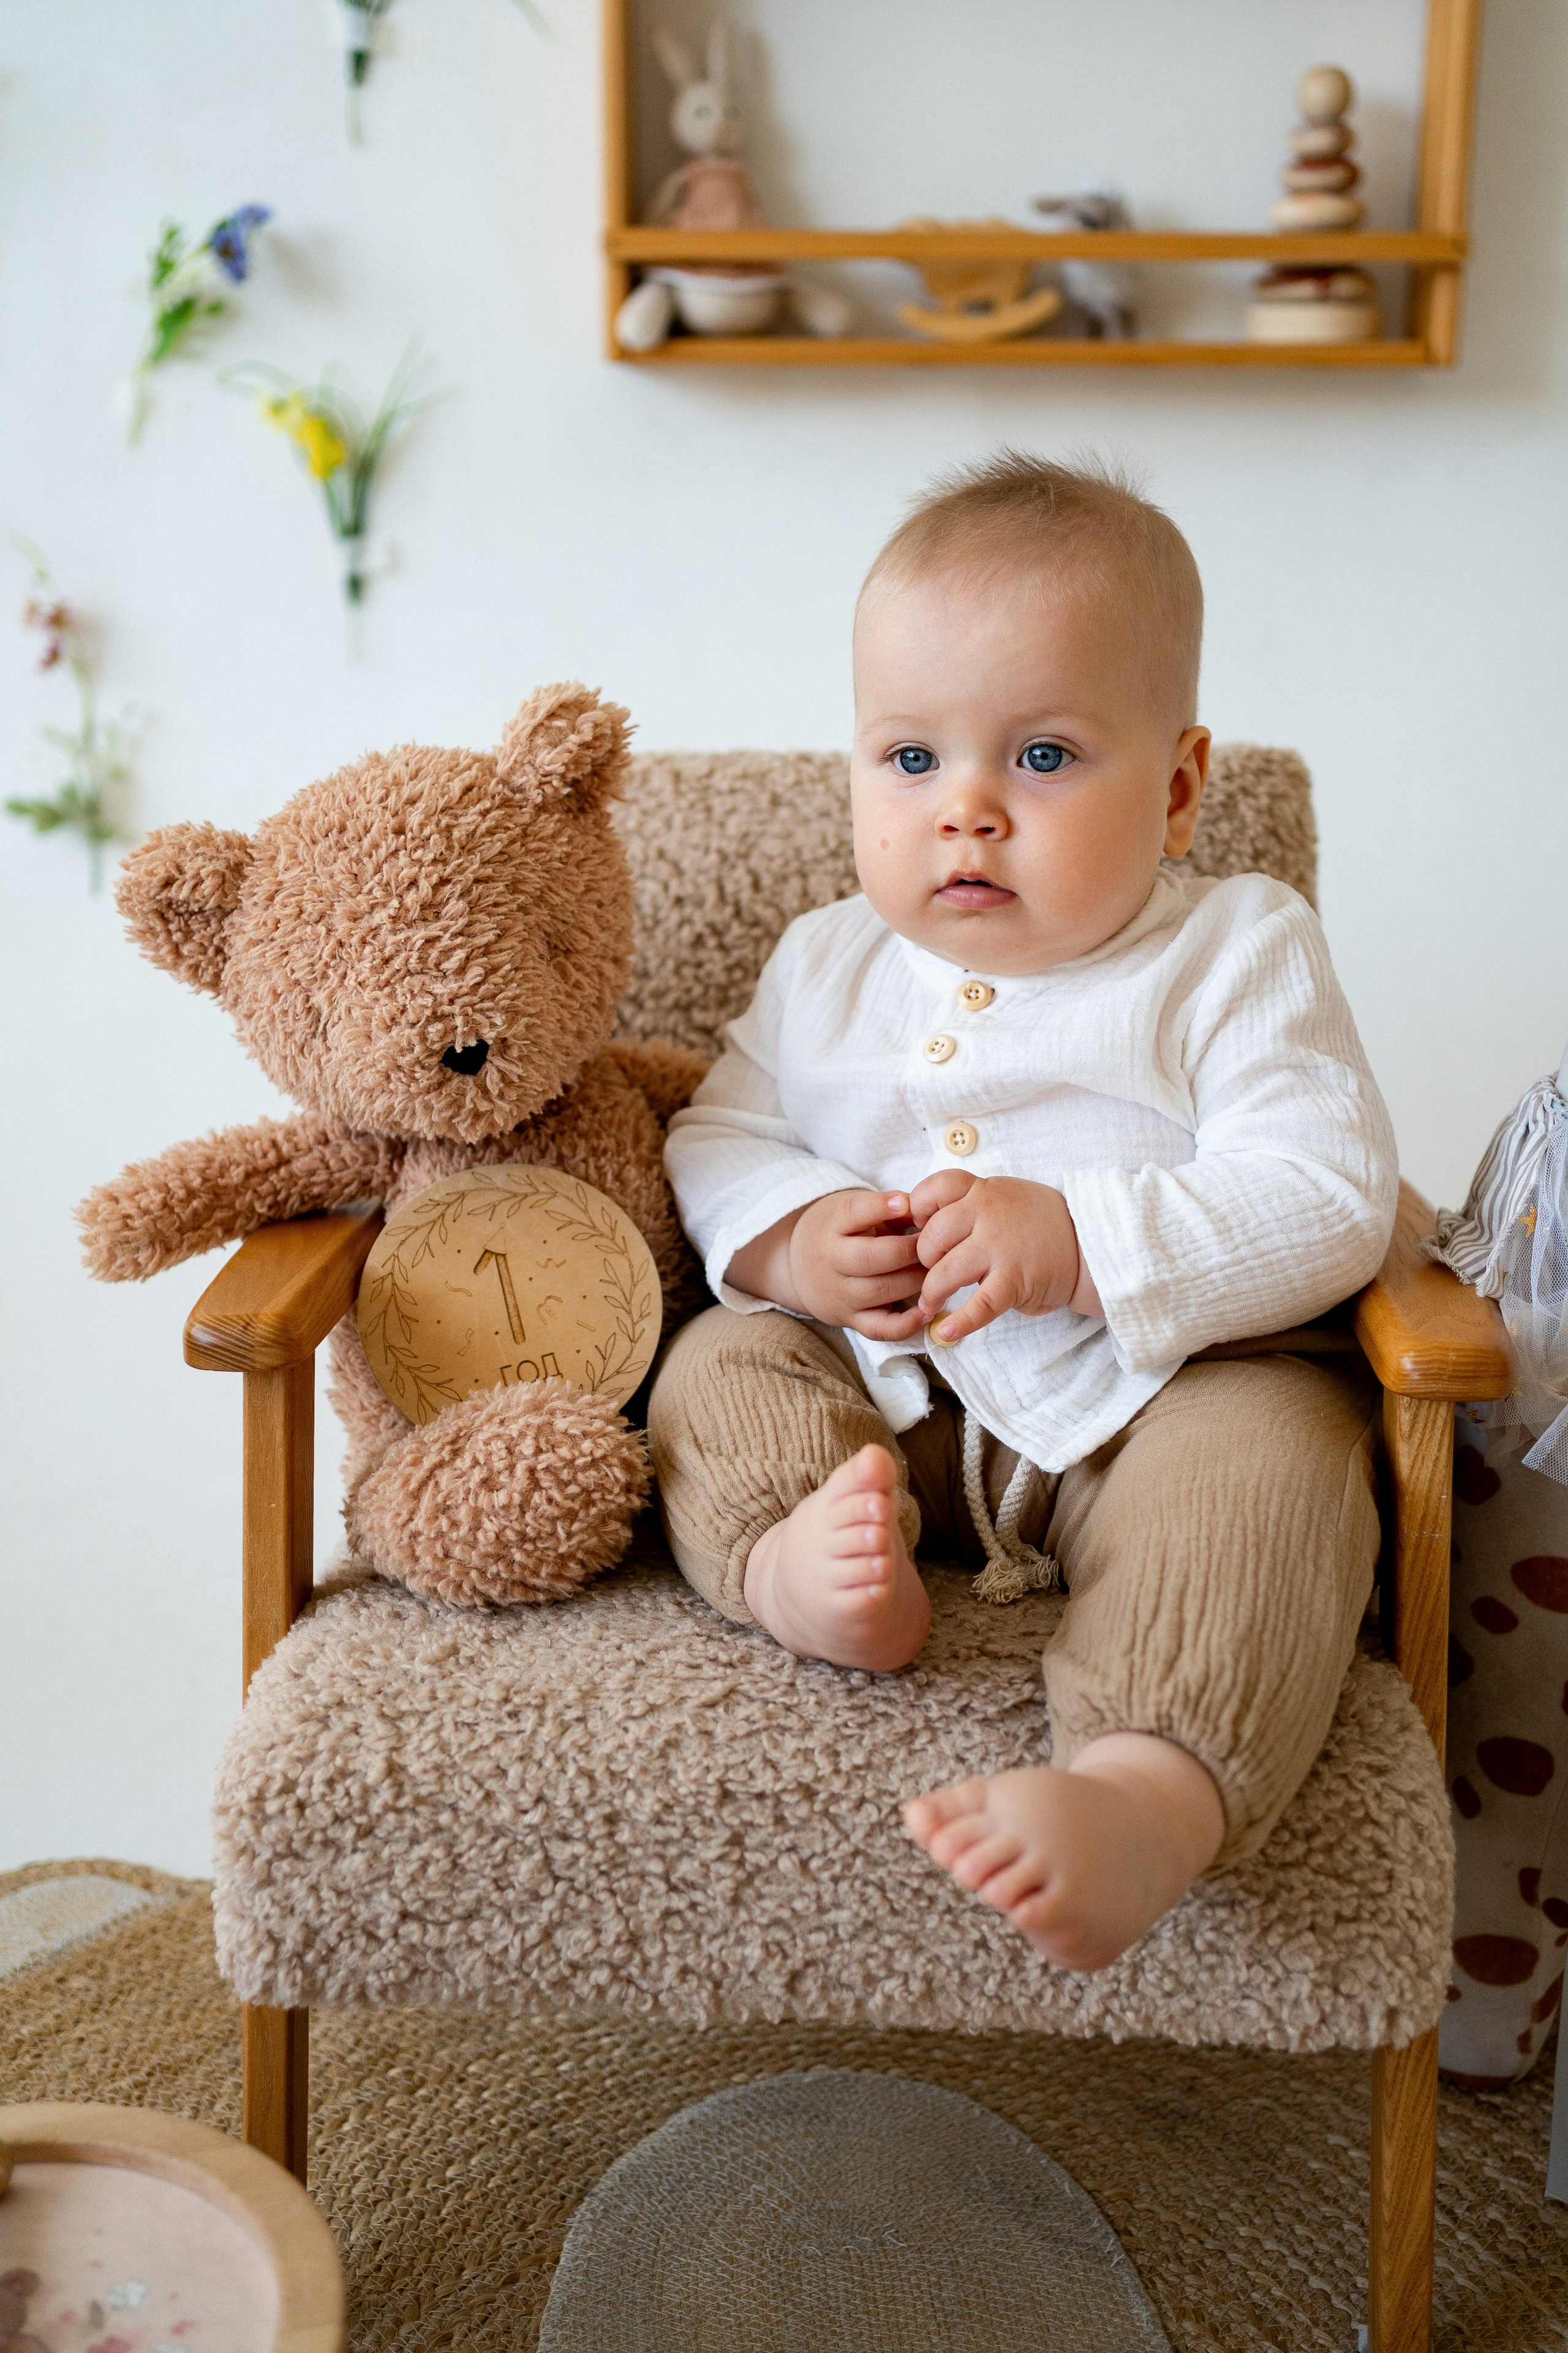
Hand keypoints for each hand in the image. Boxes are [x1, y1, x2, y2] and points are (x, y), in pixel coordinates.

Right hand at [725, 1189, 928, 1341]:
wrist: (797, 1266)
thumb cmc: (839, 1231)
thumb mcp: (854, 1209)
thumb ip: (892, 1208)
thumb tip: (929, 1209)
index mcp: (832, 1224)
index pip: (852, 1212)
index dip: (880, 1207)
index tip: (905, 1202)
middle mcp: (830, 1260)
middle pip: (871, 1257)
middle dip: (909, 1251)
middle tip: (936, 1245)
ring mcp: (839, 1293)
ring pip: (880, 1291)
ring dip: (916, 1281)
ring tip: (937, 1271)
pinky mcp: (850, 1319)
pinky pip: (879, 1329)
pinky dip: (906, 1325)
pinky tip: (928, 1312)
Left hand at [909, 1171, 1102, 1345]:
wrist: (1090, 1247)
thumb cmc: (1041, 1224)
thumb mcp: (1006, 1197)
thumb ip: (972, 1203)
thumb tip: (926, 1223)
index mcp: (985, 1190)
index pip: (936, 1189)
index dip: (919, 1208)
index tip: (921, 1225)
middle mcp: (989, 1213)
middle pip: (932, 1235)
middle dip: (925, 1258)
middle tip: (933, 1269)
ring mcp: (1001, 1247)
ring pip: (945, 1272)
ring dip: (932, 1292)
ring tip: (932, 1303)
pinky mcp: (1014, 1281)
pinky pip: (978, 1305)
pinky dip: (959, 1322)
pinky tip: (946, 1332)